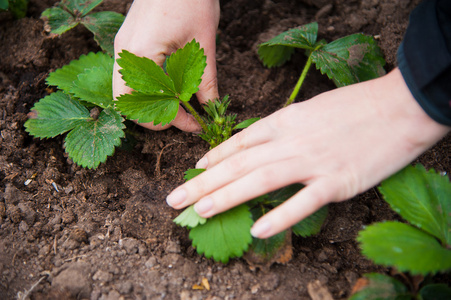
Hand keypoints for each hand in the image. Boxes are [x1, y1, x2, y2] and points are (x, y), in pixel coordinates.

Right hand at [113, 0, 219, 131]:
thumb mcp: (202, 44)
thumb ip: (205, 82)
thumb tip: (209, 109)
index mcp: (140, 54)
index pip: (147, 105)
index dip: (172, 121)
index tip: (194, 124)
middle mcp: (124, 53)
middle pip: (128, 103)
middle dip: (156, 116)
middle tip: (184, 118)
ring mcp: (123, 47)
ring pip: (128, 91)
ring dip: (152, 103)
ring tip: (179, 105)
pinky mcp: (128, 41)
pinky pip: (131, 76)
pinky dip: (149, 88)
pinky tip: (171, 87)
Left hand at [166, 68, 449, 237]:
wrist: (400, 106)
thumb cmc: (356, 107)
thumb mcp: (311, 110)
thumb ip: (285, 128)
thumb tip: (262, 144)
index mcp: (285, 121)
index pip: (240, 141)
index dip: (215, 156)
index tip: (194, 169)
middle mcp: (291, 141)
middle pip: (239, 163)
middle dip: (203, 181)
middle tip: (174, 198)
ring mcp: (312, 162)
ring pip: (260, 180)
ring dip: (226, 196)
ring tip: (199, 210)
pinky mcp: (336, 182)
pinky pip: (302, 203)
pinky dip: (279, 217)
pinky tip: (257, 231)